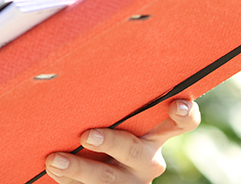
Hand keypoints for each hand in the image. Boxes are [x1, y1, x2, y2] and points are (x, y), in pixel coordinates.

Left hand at [44, 99, 200, 183]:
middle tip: (86, 135)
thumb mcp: (118, 118)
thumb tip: (75, 68)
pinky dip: (68, 181)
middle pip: (135, 150)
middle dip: (110, 143)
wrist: (98, 174)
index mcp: (155, 133)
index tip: (176, 105)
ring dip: (79, 168)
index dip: (186, 114)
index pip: (184, 123)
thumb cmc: (105, 128)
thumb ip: (113, 103)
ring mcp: (131, 182)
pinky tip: (54, 170)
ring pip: (108, 178)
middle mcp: (148, 159)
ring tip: (54, 160)